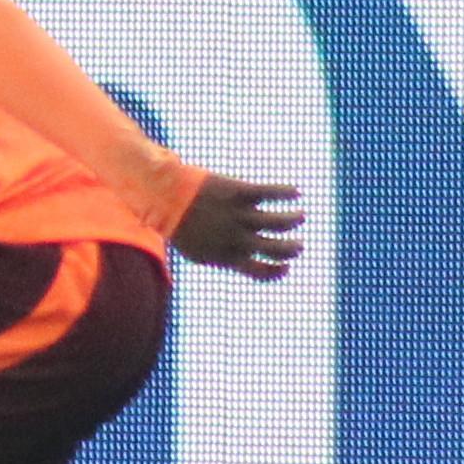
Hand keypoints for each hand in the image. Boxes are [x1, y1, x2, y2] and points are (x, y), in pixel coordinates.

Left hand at [172, 172, 303, 280]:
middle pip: (277, 249)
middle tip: (299, 245)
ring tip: (300, 216)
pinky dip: (287, 193)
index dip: (278, 270)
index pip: (261, 272)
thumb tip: (235, 262)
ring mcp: (239, 215)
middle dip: (292, 249)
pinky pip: (271, 193)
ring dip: (294, 219)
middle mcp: (238, 238)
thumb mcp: (197, 252)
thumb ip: (219, 258)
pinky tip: (296, 192)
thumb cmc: (180, 225)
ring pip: (280, 222)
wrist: (163, 196)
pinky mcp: (239, 191)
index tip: (286, 265)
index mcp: (228, 256)